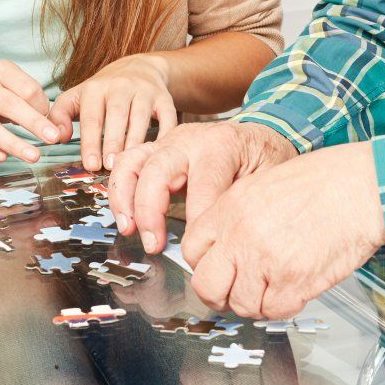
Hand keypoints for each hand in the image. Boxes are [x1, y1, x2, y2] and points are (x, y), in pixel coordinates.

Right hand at [0, 61, 63, 163]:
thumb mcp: (8, 83)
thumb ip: (29, 99)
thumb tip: (51, 125)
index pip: (28, 89)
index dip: (42, 107)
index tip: (49, 120)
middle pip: (10, 105)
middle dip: (34, 123)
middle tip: (53, 137)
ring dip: (14, 144)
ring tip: (34, 156)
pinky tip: (3, 158)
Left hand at [48, 54, 177, 170]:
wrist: (139, 67)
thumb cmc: (104, 90)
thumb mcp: (78, 96)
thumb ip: (61, 115)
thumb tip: (57, 137)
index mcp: (96, 88)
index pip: (91, 117)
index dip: (91, 142)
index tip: (91, 164)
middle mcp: (120, 86)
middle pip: (116, 116)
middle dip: (113, 142)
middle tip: (110, 166)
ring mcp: (144, 91)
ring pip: (140, 116)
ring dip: (135, 141)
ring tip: (130, 162)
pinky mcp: (163, 98)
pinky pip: (167, 117)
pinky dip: (165, 134)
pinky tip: (157, 151)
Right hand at [109, 120, 295, 253]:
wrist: (262, 133)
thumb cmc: (264, 159)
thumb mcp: (265, 179)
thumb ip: (238, 204)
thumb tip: (216, 240)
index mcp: (221, 145)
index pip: (201, 187)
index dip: (196, 222)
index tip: (197, 251)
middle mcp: (189, 139)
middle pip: (157, 170)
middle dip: (150, 211)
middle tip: (154, 245)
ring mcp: (169, 142)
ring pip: (132, 162)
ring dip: (124, 198)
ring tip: (128, 229)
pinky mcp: (157, 149)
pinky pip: (127, 162)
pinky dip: (119, 187)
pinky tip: (124, 214)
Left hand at [181, 142, 384, 318]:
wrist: (361, 187)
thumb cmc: (323, 182)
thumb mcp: (264, 186)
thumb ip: (237, 217)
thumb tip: (224, 249)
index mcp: (230, 208)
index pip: (191, 251)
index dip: (204, 265)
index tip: (218, 269)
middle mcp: (241, 235)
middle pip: (206, 286)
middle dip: (220, 295)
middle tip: (236, 292)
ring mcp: (265, 261)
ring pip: (241, 305)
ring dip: (256, 302)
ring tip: (274, 286)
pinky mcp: (293, 281)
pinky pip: (274, 311)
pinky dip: (284, 306)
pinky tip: (294, 288)